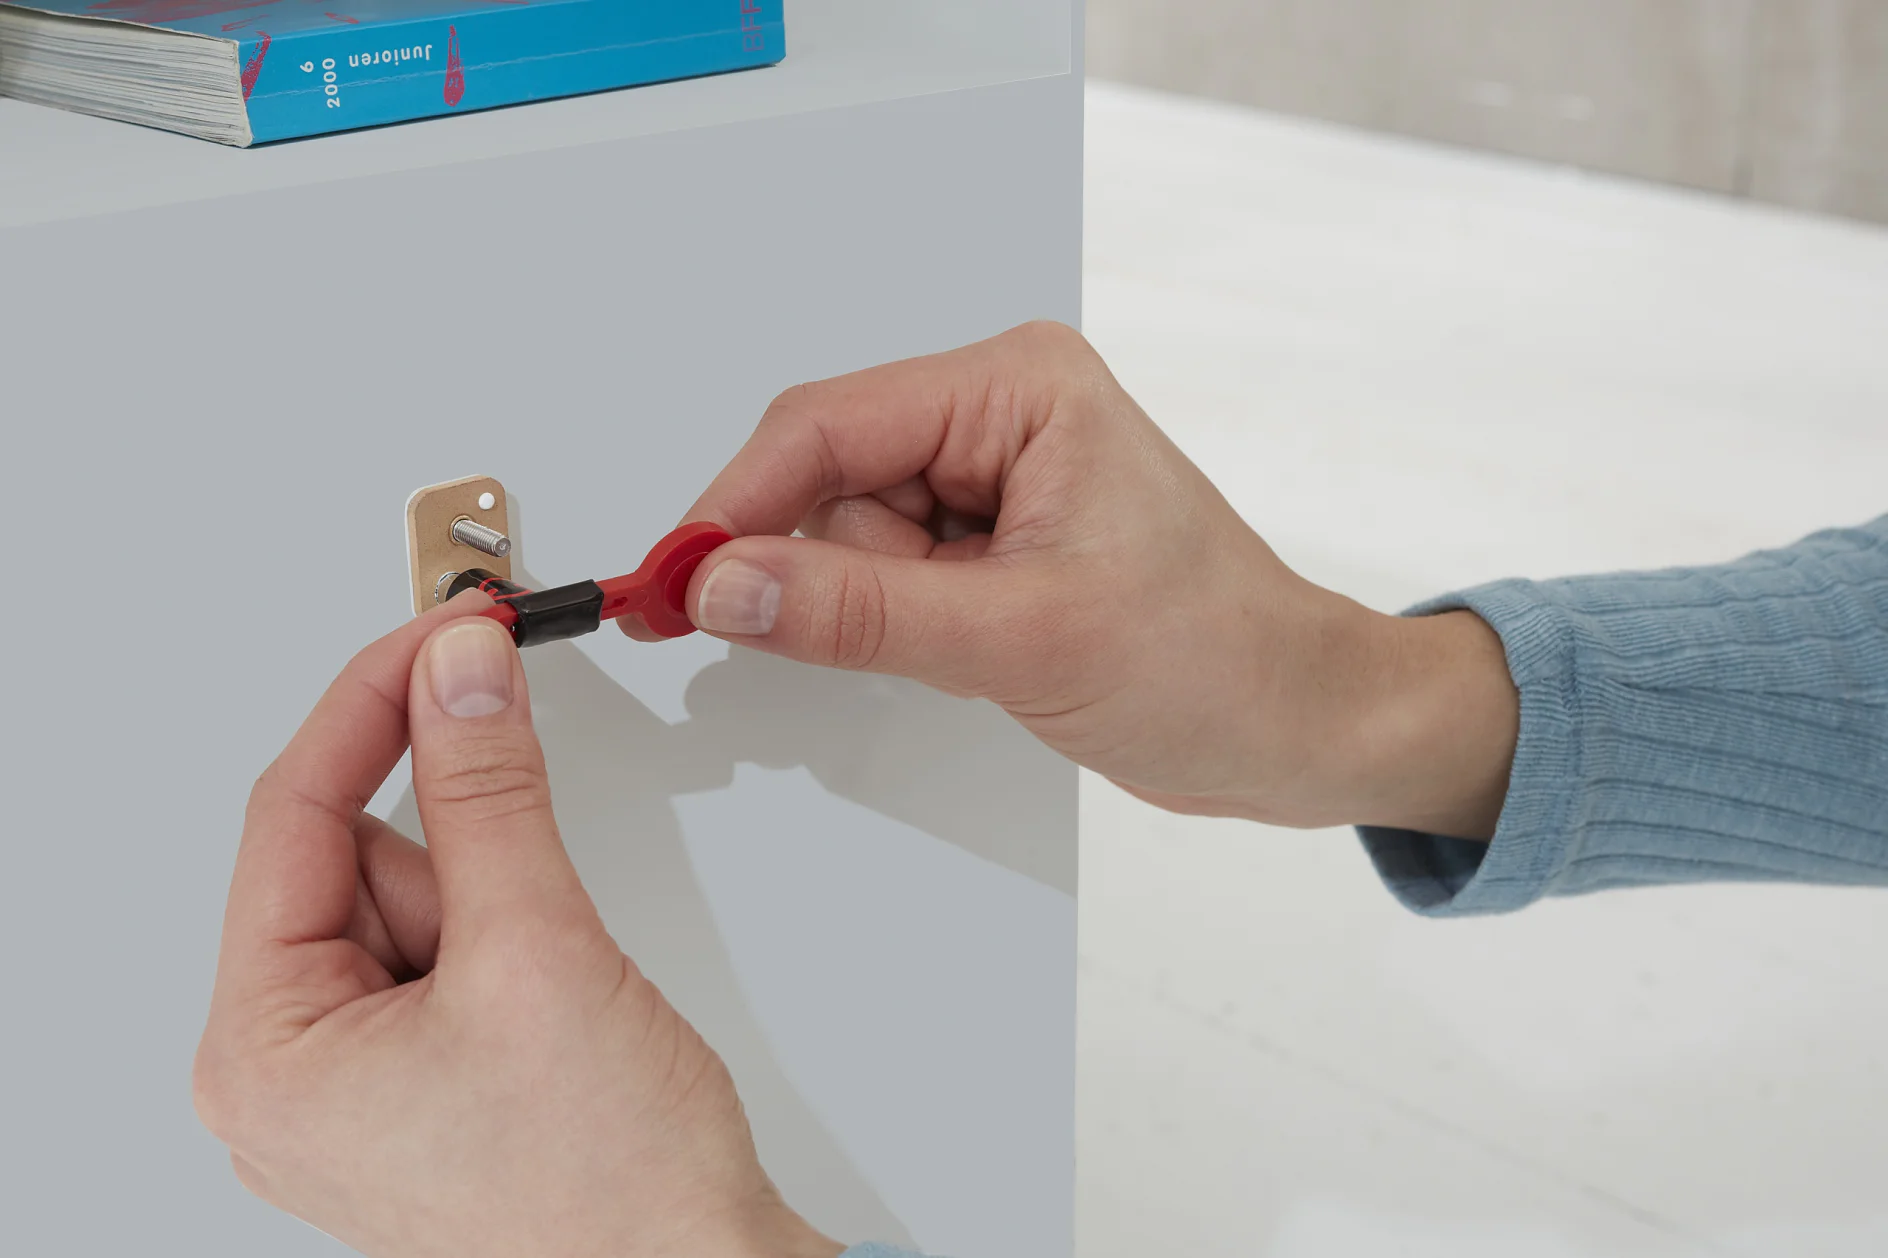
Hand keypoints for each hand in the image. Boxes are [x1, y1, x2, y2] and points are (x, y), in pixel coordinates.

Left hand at [192, 598, 840, 1257]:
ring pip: (418, 900)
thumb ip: (488, 790)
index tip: (443, 628)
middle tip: (533, 885)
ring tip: (558, 988)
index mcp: (263, 1050)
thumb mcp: (537, 951)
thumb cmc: (605, 1191)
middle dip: (465, 849)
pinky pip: (448, 952)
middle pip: (360, 860)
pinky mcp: (419, 1080)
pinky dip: (511, 937)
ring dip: (500, 903)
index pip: (292, 816)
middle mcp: (287, 1069)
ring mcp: (355, 1081)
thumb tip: (458, 671)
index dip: (372, 701)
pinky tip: (555, 1003)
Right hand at [661, 322, 1517, 836]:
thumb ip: (860, 610)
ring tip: (988, 646)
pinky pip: (881, 576)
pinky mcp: (986, 546)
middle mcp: (998, 416)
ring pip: (845, 538)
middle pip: (826, 479)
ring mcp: (990, 482)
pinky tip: (975, 650)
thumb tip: (728, 587)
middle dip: (828, 572)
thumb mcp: (1024, 637)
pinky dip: (892, 625)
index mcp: (1018, 388)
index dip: (736, 505)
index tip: (673, 583)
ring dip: (876, 609)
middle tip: (898, 638)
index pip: (828, 424)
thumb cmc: (1217, 659)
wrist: (1293, 726)